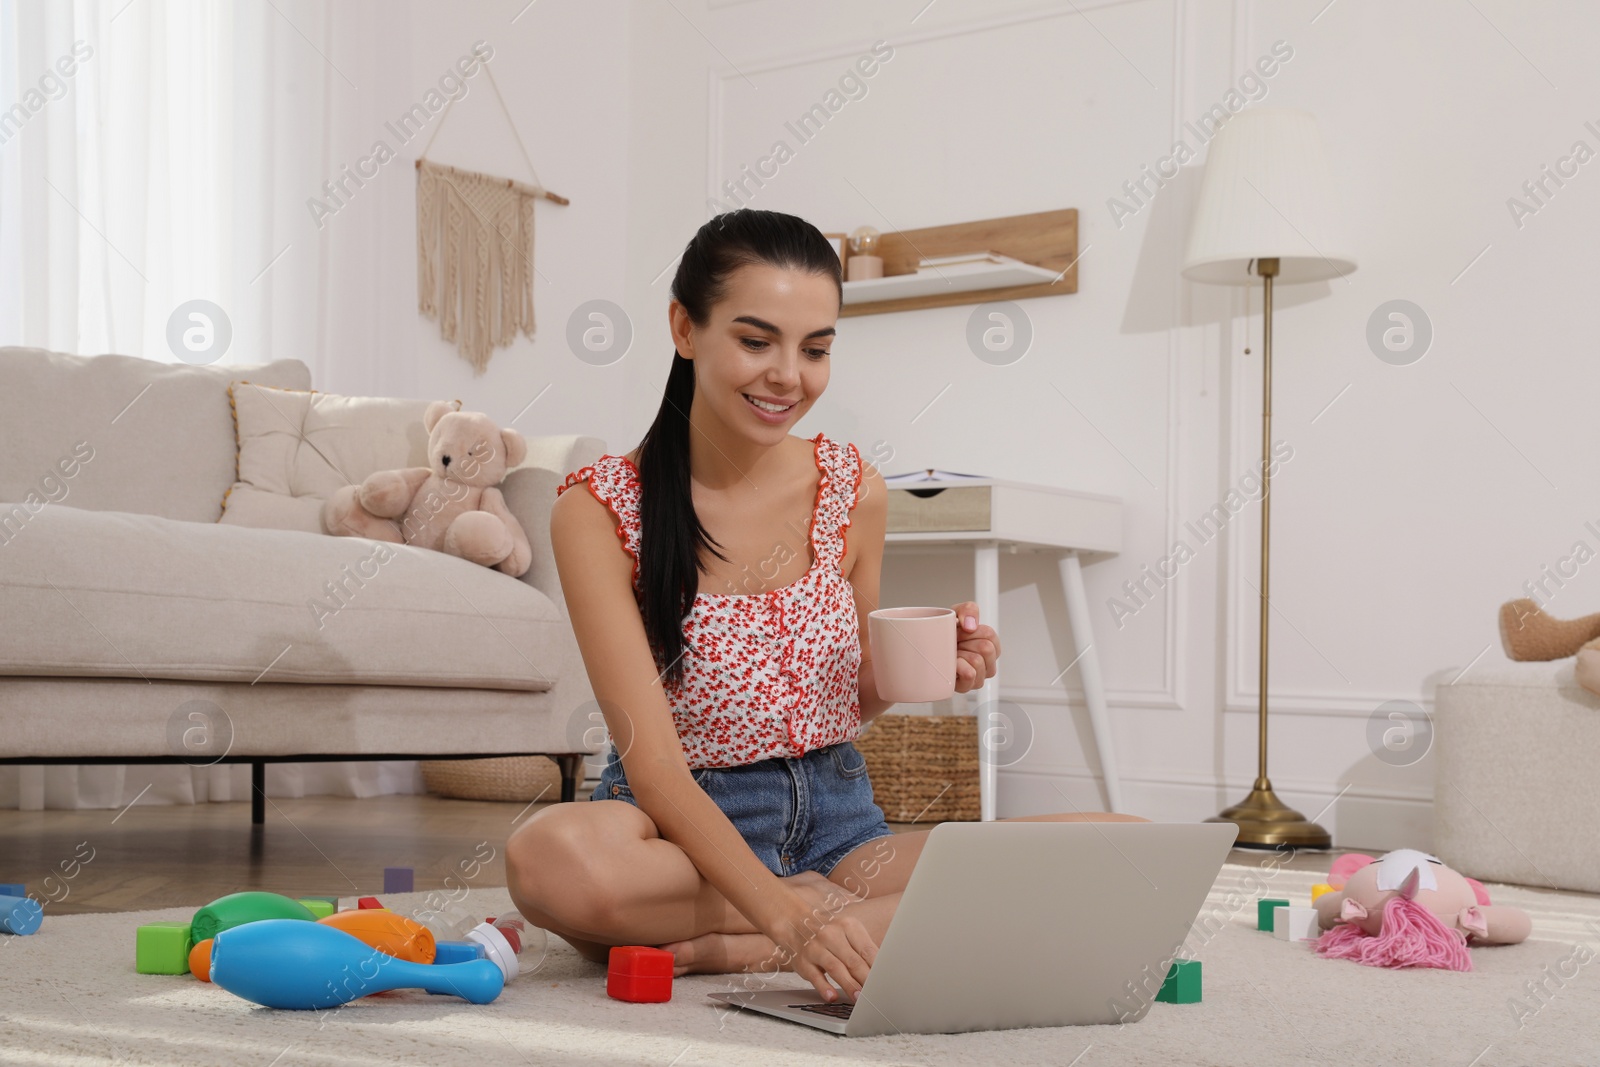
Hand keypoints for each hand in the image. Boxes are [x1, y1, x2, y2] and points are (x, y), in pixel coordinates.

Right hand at [762, 891, 877, 1003]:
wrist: (794, 924)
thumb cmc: (829, 933)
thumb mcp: (847, 933)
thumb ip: (863, 950)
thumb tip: (882, 971)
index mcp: (848, 926)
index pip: (867, 950)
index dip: (878, 968)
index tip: (886, 982)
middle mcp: (831, 935)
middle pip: (853, 960)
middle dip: (866, 979)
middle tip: (876, 994)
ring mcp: (815, 948)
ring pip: (836, 968)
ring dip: (849, 985)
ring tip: (859, 998)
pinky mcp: (803, 962)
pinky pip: (815, 976)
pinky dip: (824, 987)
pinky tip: (832, 996)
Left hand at [952, 601, 999, 693]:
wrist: (924, 649)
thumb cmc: (943, 635)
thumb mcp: (956, 614)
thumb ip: (968, 610)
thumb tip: (970, 625)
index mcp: (990, 646)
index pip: (990, 635)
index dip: (971, 630)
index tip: (960, 631)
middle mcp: (987, 664)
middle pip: (986, 648)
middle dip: (966, 642)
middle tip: (955, 644)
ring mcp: (978, 677)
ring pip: (977, 661)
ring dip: (961, 655)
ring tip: (953, 655)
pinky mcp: (966, 687)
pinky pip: (969, 675)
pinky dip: (959, 667)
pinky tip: (952, 664)